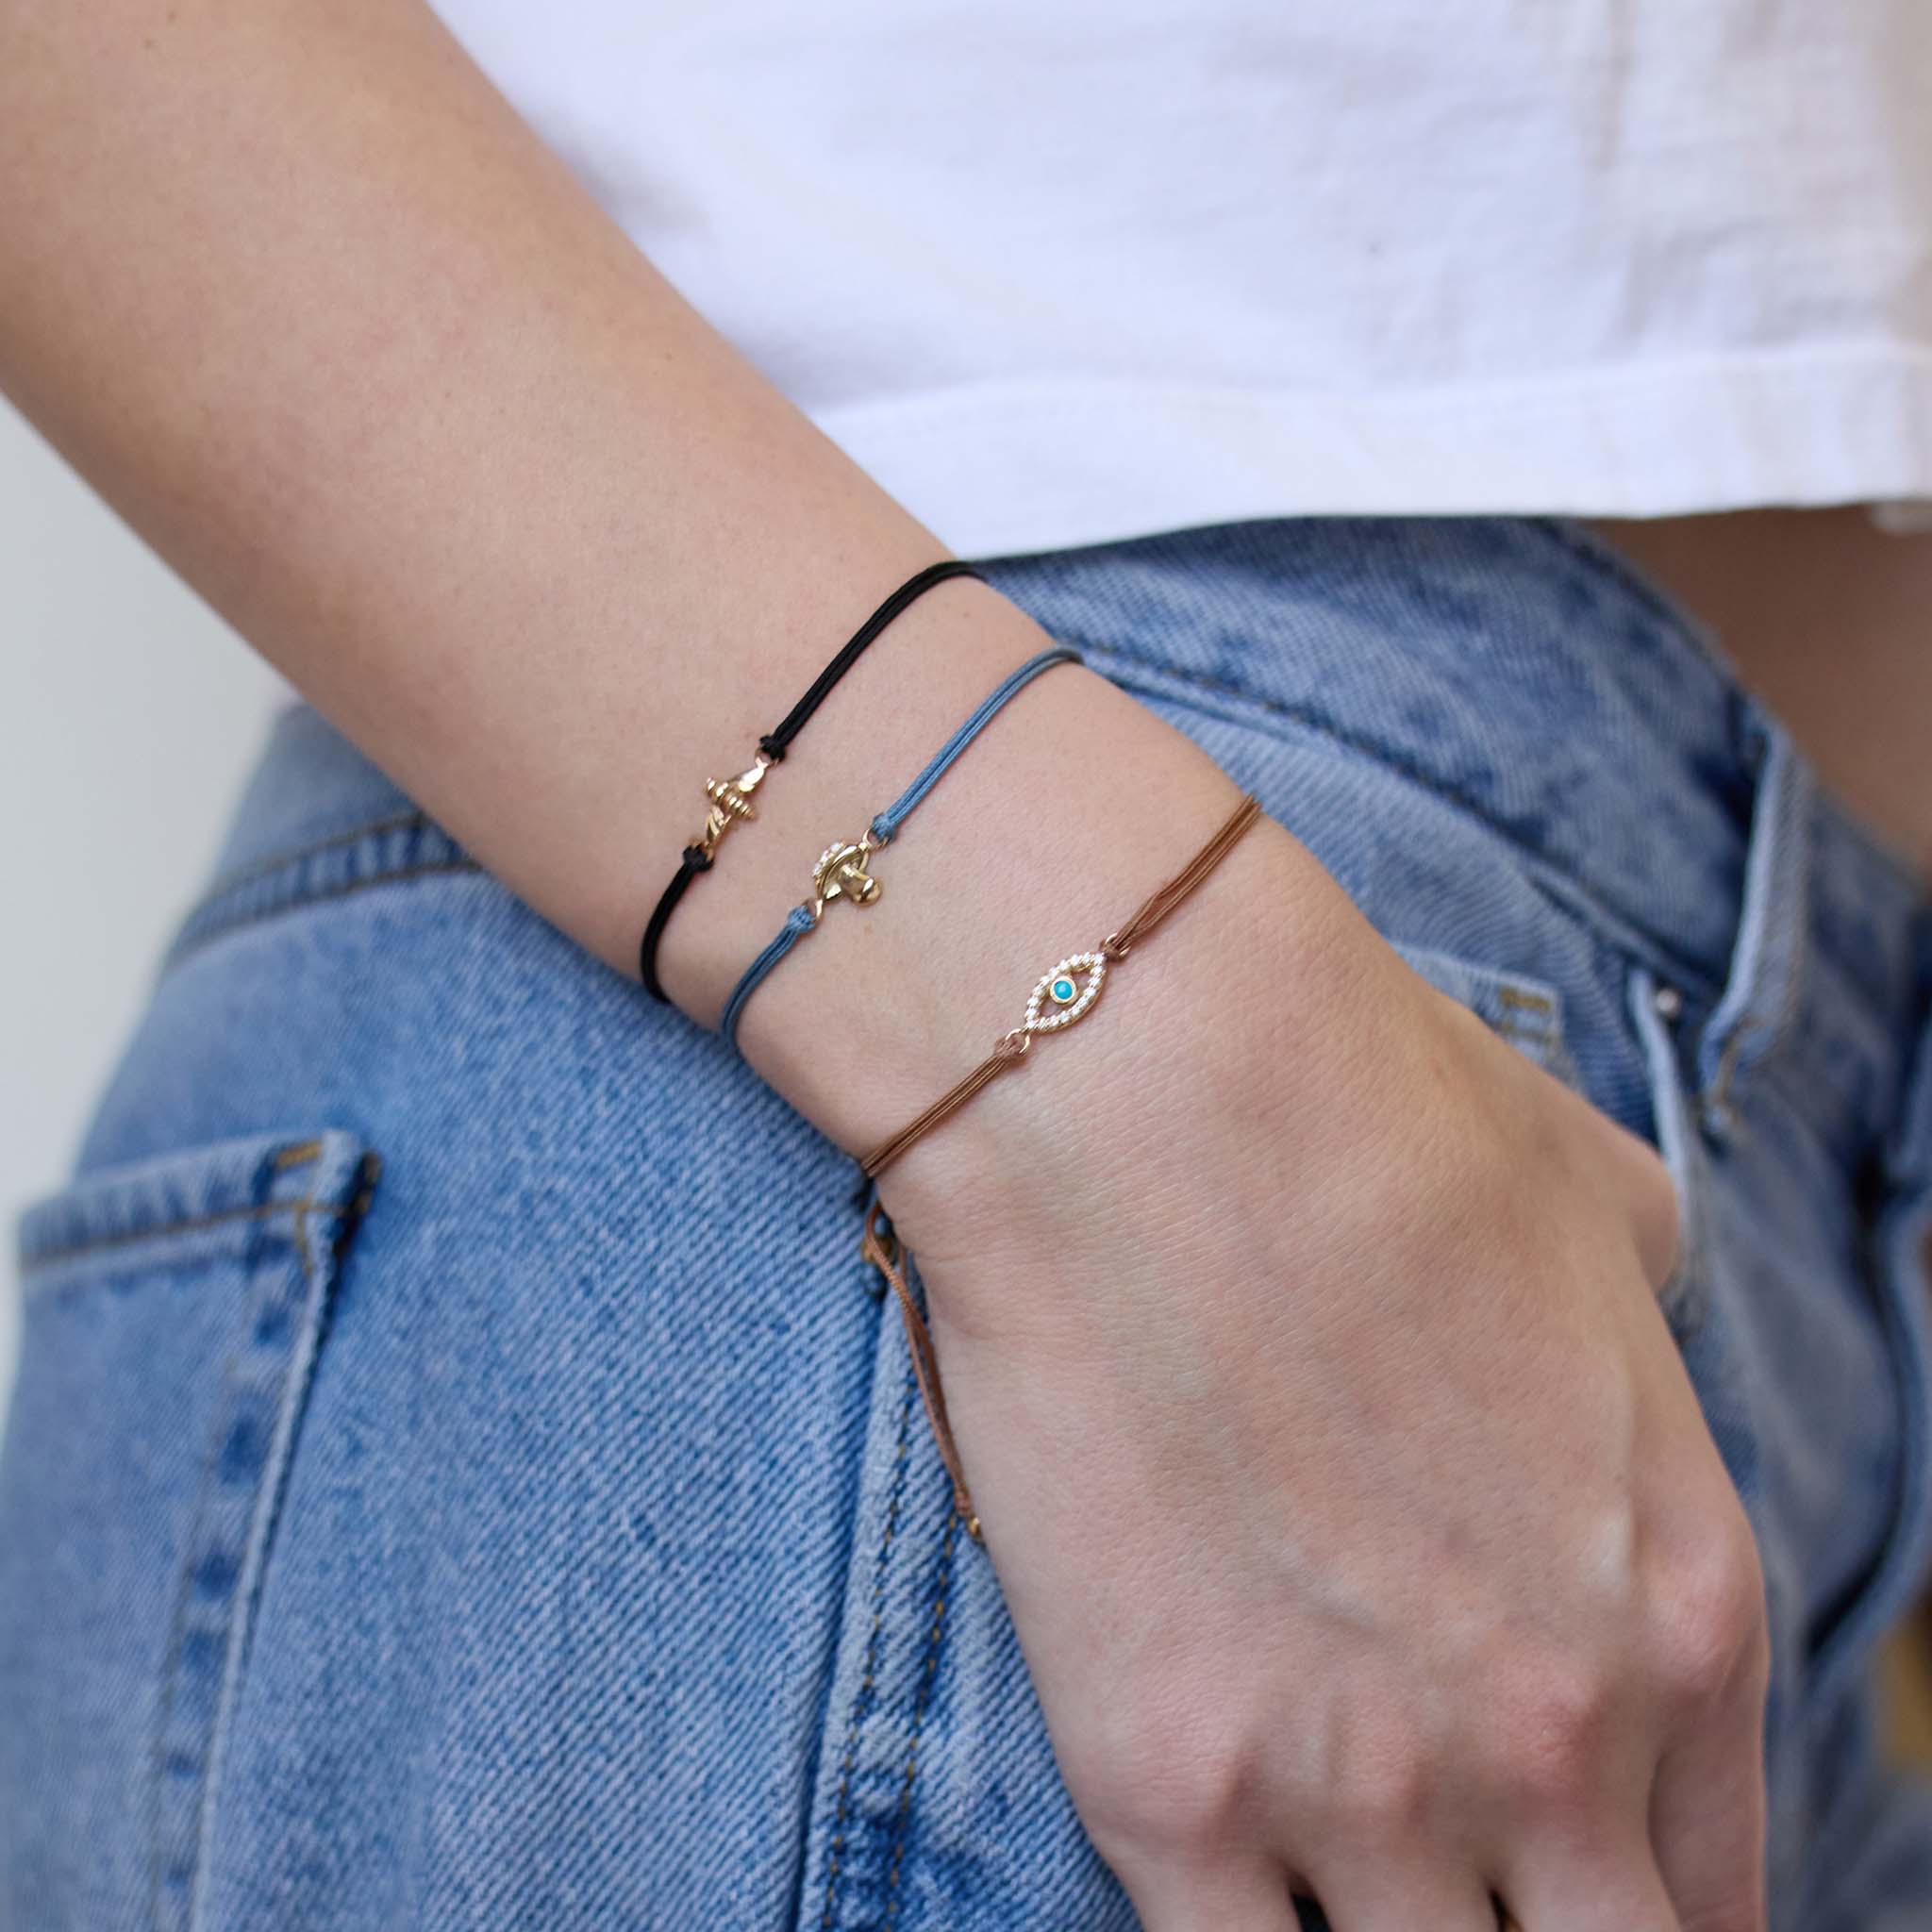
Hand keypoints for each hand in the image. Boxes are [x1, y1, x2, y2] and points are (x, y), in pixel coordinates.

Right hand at [883, 831, 1769, 1931]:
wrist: (1154, 1084)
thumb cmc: (1379, 1113)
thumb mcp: (1600, 1204)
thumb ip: (1651, 1310)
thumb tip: (1626, 1309)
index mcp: (1683, 1610)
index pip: (1723, 1883)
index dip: (1648, 1902)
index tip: (1568, 1877)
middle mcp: (1552, 1734)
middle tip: (1453, 1881)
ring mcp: (1361, 1784)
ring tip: (1326, 1867)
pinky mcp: (1168, 1787)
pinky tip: (1215, 1882)